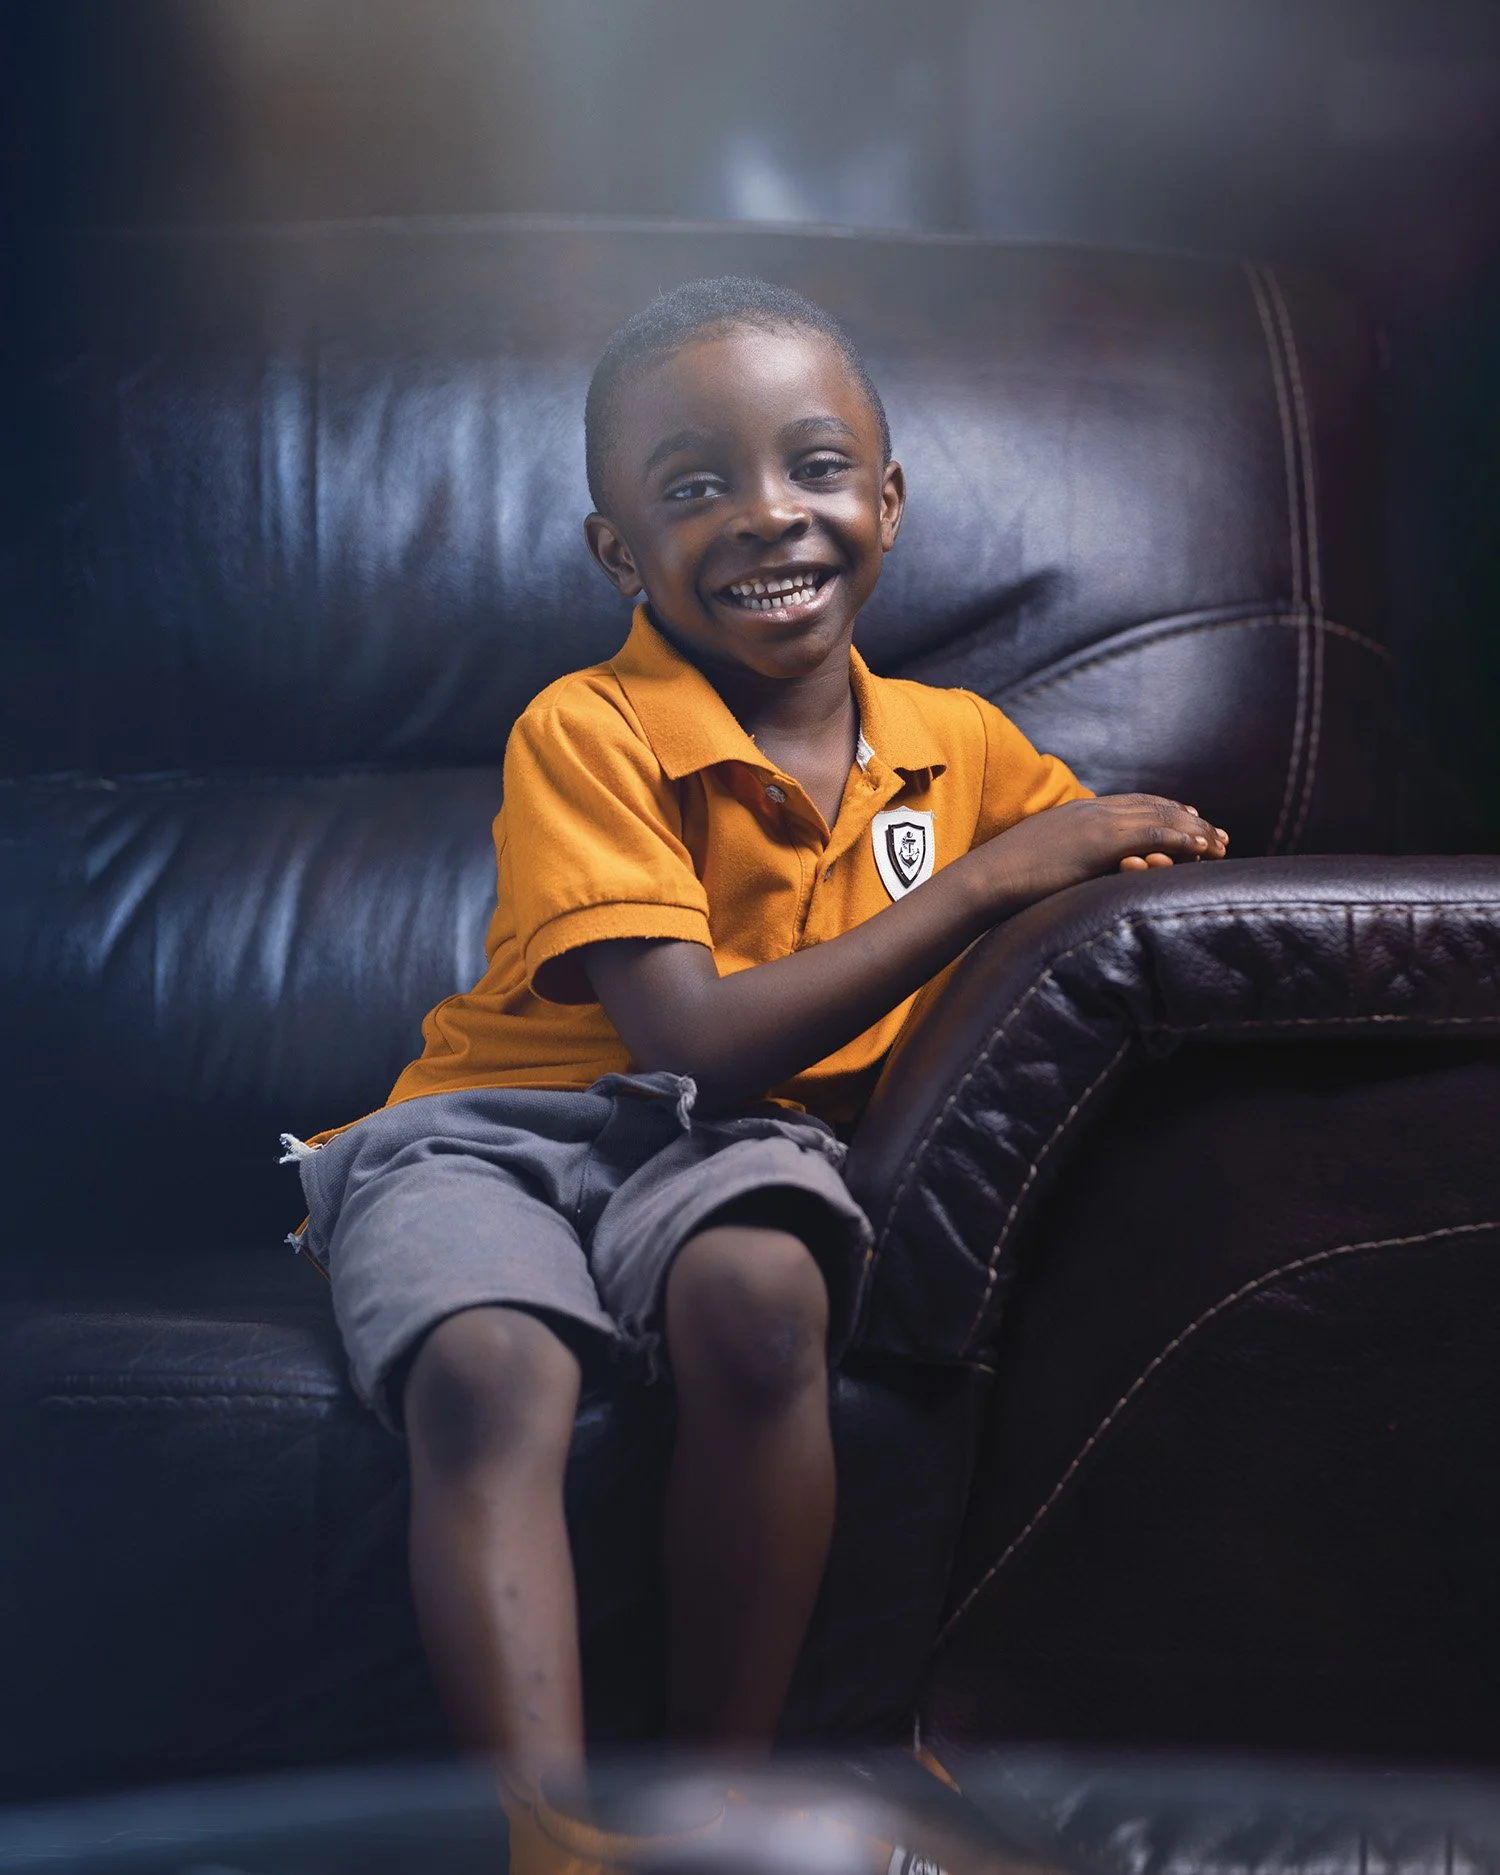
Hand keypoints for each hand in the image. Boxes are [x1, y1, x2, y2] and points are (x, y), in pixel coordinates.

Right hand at [977, 794, 1228, 912]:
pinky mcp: (1101, 839)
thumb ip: (1064, 856)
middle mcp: (1092, 810)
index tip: (1190, 819)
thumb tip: (1071, 869)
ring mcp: (1097, 821)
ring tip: (1221, 843)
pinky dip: (1182, 838)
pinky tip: (1201, 847)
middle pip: (1154, 807)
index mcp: (1078, 813)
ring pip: (1161, 817)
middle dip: (1190, 821)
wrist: (987, 877)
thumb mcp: (1041, 859)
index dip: (1165, 811)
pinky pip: (1153, 833)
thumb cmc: (1005, 877)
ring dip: (1195, 830)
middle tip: (1219, 835)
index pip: (1133, 804)